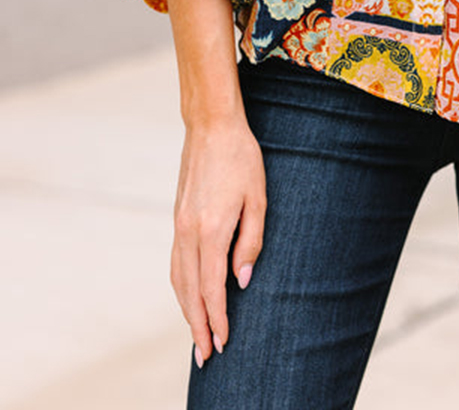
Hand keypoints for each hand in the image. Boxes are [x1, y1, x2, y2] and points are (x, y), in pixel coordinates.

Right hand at [171, 117, 266, 367]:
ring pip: (177, 279)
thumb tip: (241, 281)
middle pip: (189, 291)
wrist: (211, 127)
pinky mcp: (177, 218)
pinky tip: (188, 297)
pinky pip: (175, 263)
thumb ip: (251, 241)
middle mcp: (189, 232)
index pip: (211, 288)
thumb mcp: (259, 198)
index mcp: (212, 229)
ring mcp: (179, 225)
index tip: (224, 342)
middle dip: (197, 326)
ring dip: (186, 310)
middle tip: (205, 357)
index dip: (218, 318)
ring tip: (195, 335)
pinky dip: (180, 287)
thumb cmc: (242, 159)